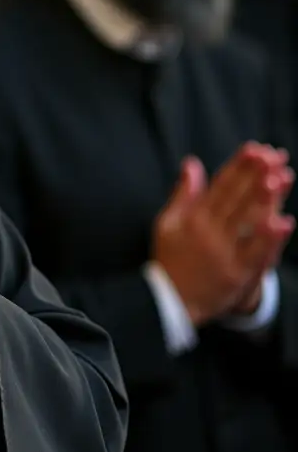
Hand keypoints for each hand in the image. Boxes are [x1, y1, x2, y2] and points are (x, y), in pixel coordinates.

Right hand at [153, 144, 293, 326]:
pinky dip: (270, 239)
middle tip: (272, 155)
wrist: (170, 302)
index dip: (238, 167)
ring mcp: (224, 254)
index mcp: (193, 219)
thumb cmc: (170, 259)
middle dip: (254, 175)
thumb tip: (192, 163)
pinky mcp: (238, 276)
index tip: (254, 149)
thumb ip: (183, 193)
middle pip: (235, 199)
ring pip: (247, 222)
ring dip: (264, 199)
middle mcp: (209, 233)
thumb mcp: (167, 223)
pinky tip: (284, 222)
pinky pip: (257, 254)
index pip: (220, 187)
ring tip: (279, 177)